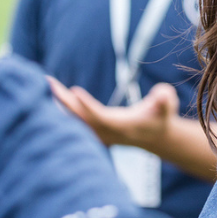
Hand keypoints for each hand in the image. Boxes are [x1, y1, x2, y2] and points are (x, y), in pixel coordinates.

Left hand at [48, 76, 177, 149]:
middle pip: (81, 118)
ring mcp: (99, 133)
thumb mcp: (167, 106)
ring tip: (49, 82)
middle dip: (65, 101)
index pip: (100, 117)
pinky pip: (75, 120)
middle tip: (51, 82)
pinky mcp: (94, 130)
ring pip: (75, 119)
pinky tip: (54, 92)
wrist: (154, 135)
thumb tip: (163, 94)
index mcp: (121, 127)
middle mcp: (107, 132)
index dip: (87, 106)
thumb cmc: (160, 116)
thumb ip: (165, 99)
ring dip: (61, 102)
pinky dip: (64, 107)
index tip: (74, 91)